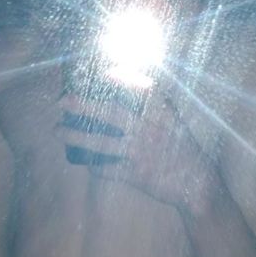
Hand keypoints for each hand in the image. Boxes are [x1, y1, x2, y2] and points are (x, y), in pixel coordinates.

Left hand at [57, 86, 213, 210]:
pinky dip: (92, 164)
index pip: (142, 90)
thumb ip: (158, 106)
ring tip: (57, 130)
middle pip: (112, 113)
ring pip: (102, 142)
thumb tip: (132, 84)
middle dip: (84, 104)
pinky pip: (106, 168)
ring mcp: (142, 153)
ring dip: (76, 136)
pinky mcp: (136, 174)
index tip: (102, 72)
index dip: (122, 78)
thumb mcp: (177, 122)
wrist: (198, 184)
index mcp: (163, 115)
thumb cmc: (186, 150)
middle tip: (63, 99)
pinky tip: (83, 160)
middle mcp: (151, 131)